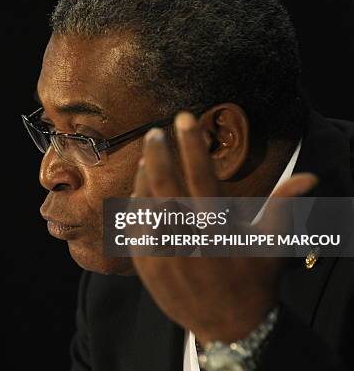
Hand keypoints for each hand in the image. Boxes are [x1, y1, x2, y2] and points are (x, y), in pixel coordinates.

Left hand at [130, 111, 316, 343]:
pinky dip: (135, 205)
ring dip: (144, 177)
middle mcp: (189, 238)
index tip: (183, 118)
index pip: (202, 176)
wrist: (229, 325)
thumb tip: (309, 176)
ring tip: (147, 158)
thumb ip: (283, 206)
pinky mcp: (147, 265)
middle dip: (158, 154)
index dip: (192, 145)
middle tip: (154, 132)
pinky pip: (134, 228)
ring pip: (145, 204)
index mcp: (219, 228)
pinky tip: (139, 190)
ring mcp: (164, 252)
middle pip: (165, 186)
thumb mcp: (270, 243)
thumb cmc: (252, 279)